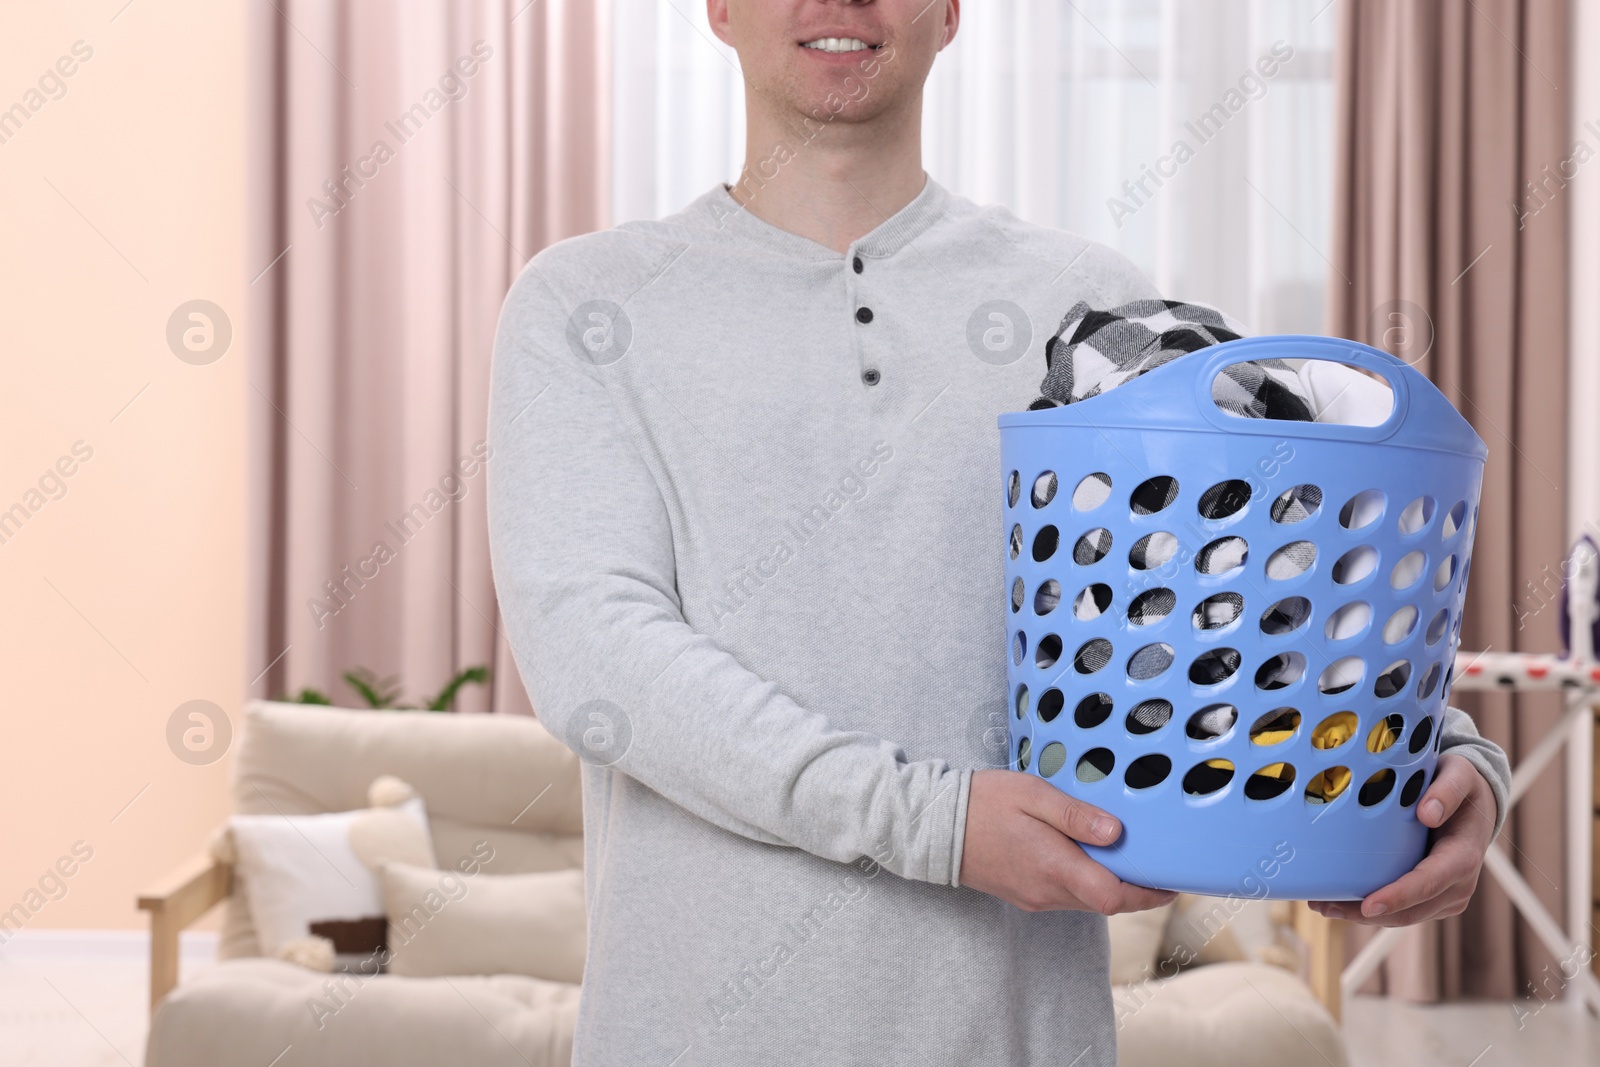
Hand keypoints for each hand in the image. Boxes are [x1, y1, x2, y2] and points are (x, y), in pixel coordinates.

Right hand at [959, 769, 1177, 913]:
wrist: (934, 827)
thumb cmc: (982, 803)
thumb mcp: (1031, 795)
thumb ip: (1075, 815)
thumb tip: (1117, 833)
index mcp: (1054, 867)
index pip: (1115, 897)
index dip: (1150, 893)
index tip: (1173, 881)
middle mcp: (1048, 891)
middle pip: (1107, 903)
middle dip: (1137, 889)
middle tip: (1159, 865)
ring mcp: (1035, 897)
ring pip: (1088, 901)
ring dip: (1111, 885)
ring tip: (1128, 857)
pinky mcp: (1025, 895)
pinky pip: (1067, 896)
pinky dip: (1087, 882)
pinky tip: (1088, 857)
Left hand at [1306, 752, 1496, 925]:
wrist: (1473, 805)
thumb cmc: (1461, 788)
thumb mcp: (1459, 776)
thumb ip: (1447, 791)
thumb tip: (1427, 813)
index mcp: (1464, 856)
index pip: (1431, 882)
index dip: (1400, 896)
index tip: (1369, 905)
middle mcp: (1459, 883)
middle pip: (1412, 909)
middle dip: (1368, 913)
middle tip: (1325, 905)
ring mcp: (1446, 895)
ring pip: (1403, 916)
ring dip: (1362, 916)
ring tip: (1322, 904)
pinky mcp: (1432, 899)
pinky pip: (1401, 910)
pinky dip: (1370, 909)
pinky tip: (1338, 901)